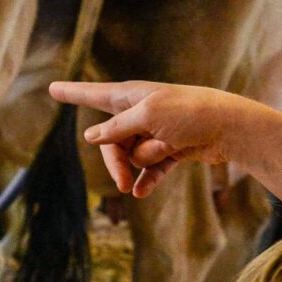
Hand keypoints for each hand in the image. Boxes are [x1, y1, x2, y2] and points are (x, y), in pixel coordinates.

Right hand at [51, 80, 270, 198]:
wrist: (230, 128)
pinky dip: (147, 179)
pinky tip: (141, 194)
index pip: (93, 94)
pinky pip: (149, 169)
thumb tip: (91, 136)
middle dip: (115, 161)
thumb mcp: (148, 116)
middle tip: (121, 183)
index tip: (51, 87)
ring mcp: (154, 132)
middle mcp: (140, 112)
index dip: (72, 93)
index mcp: (131, 95)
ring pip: (131, 156)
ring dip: (145, 161)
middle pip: (110, 141)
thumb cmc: (190, 113)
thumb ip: (117, 127)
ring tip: (166, 153)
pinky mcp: (169, 150)